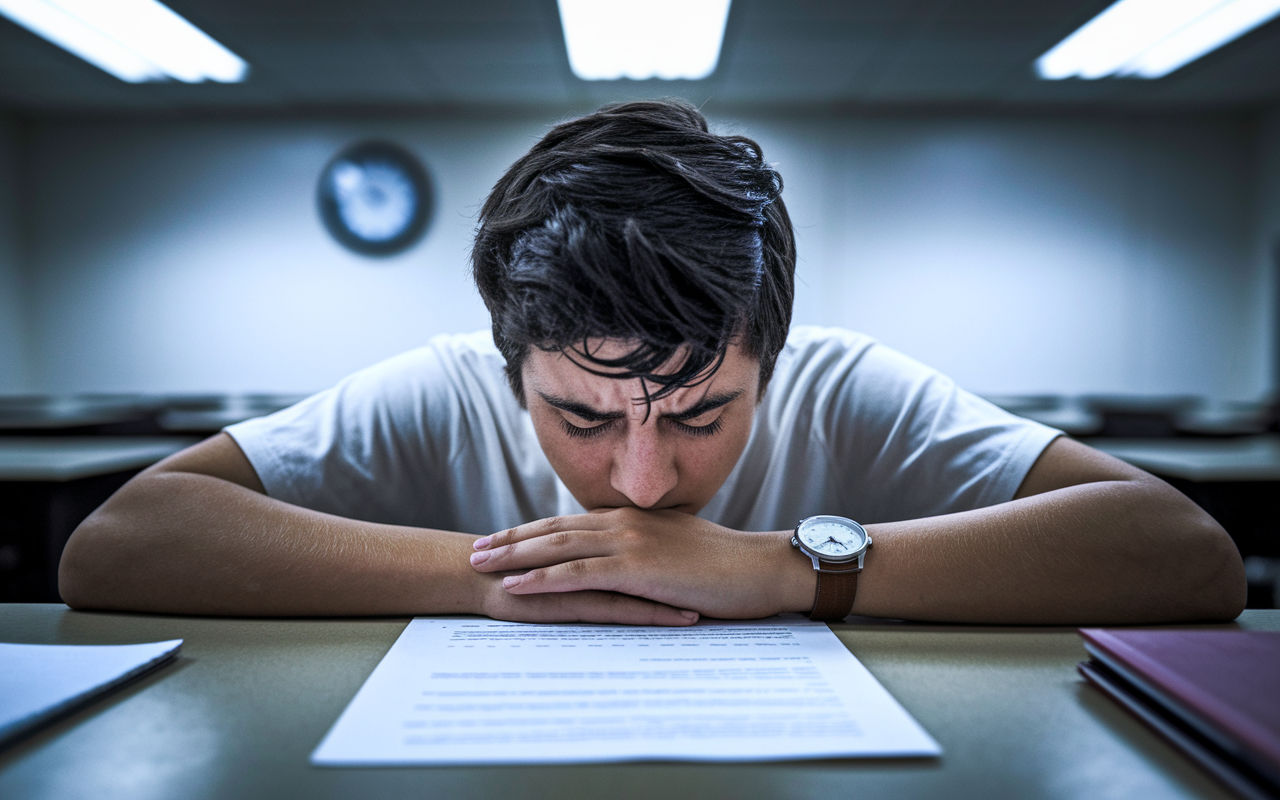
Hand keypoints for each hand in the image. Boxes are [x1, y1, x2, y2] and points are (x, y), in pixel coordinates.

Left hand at [469, 508, 814, 618]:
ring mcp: (629, 543)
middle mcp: (624, 523)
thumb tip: (625, 570)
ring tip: (480, 567)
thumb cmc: (727, 567)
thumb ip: (646, 554)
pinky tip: (516, 586)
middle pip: (553, 529)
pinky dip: (542, 578)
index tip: (501, 539)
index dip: (532, 531)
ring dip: (514, 556)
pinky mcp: (636, 568)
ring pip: (557, 546)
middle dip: (510, 540)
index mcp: (633, 519)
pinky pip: (578, 573)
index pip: (570, 523)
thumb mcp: (678, 553)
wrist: (760, 567)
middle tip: (474, 551)